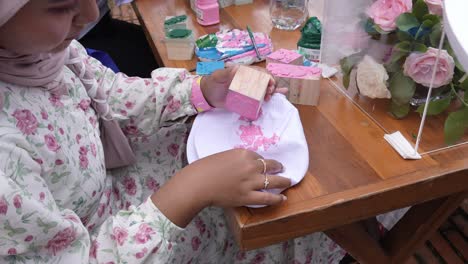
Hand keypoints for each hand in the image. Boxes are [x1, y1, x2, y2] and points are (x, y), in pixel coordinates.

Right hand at [151, 149, 289, 226]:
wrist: (198, 182)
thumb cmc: (205, 168)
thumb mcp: (223, 157)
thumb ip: (236, 160)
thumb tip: (244, 165)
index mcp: (243, 154)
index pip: (258, 157)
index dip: (262, 161)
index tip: (264, 164)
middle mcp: (250, 166)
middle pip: (270, 166)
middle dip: (278, 167)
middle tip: (282, 169)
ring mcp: (250, 182)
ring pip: (273, 181)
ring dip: (283, 181)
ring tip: (288, 181)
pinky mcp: (247, 196)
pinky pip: (267, 198)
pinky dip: (277, 198)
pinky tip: (283, 198)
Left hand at [200, 65, 287, 107]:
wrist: (207, 95)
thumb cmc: (212, 83)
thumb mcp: (217, 76)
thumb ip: (225, 72)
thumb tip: (237, 69)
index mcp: (244, 72)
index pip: (260, 72)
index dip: (267, 78)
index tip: (268, 86)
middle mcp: (249, 79)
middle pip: (265, 81)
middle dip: (270, 86)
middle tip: (268, 94)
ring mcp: (249, 89)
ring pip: (265, 88)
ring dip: (272, 91)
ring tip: (269, 98)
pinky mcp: (248, 98)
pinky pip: (261, 96)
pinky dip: (271, 95)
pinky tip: (280, 95)